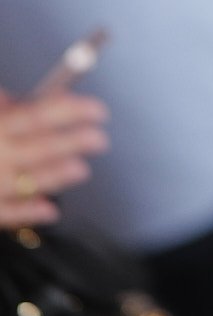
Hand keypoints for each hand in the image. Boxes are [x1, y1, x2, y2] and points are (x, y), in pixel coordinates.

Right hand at [0, 87, 109, 228]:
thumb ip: (1, 107)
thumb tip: (21, 102)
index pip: (37, 115)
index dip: (70, 111)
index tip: (98, 110)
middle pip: (37, 148)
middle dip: (71, 142)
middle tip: (99, 138)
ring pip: (25, 182)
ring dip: (55, 176)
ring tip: (81, 169)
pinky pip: (4, 213)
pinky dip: (26, 212)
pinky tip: (50, 209)